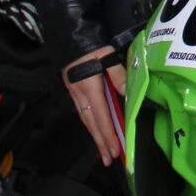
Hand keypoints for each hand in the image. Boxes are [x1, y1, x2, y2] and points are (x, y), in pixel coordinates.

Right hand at [63, 47, 127, 165]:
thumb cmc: (90, 45)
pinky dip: (91, 124)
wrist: (69, 36)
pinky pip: (83, 112)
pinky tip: (96, 131)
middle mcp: (80, 94)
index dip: (108, 134)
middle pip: (91, 123)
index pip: (101, 116)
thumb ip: (117, 74)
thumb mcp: (107, 55)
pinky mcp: (74, 91)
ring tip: (103, 151)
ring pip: (86, 120)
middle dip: (101, 142)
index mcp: (89, 87)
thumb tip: (126, 93)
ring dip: (95, 136)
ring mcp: (75, 93)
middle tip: (108, 159)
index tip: (114, 149)